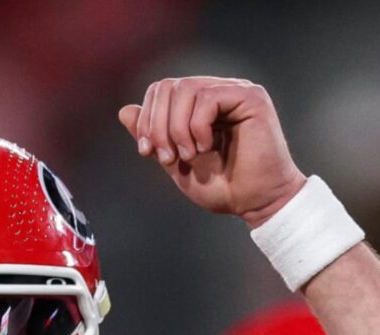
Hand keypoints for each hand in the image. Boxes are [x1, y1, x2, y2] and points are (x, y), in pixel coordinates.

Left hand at [118, 77, 303, 225]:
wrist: (256, 203)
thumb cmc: (222, 186)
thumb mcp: (175, 160)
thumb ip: (154, 136)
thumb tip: (124, 110)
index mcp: (201, 104)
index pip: (161, 90)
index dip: (146, 119)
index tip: (147, 152)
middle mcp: (219, 91)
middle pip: (169, 86)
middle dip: (157, 125)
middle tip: (166, 158)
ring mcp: (236, 91)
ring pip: (186, 90)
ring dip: (177, 129)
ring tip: (188, 156)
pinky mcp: (251, 98)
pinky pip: (208, 98)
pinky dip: (197, 126)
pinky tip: (206, 147)